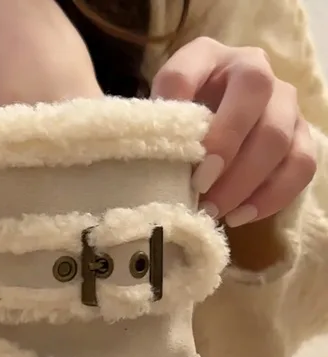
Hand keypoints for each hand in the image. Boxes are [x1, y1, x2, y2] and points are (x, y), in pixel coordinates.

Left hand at [152, 37, 316, 226]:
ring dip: (245, 181)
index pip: (187, 71)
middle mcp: (252, 68)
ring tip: (213, 211)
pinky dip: (270, 197)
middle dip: (226, 147)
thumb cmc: (171, 130)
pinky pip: (301, 166)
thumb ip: (146, 131)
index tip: (172, 152)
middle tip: (198, 188)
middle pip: (255, 93)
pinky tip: (238, 216)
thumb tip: (139, 170)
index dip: (179, 108)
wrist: (204, 135)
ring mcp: (282, 103)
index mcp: (204, 57)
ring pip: (279, 136)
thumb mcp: (151, 122)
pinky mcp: (300, 137)